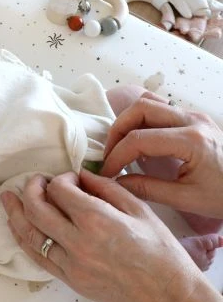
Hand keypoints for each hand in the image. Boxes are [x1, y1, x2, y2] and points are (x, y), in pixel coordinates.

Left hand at [1, 170, 201, 301]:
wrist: (169, 298)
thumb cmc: (161, 253)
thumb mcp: (139, 210)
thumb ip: (106, 189)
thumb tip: (81, 177)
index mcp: (97, 220)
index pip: (60, 190)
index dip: (60, 179)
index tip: (69, 180)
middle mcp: (78, 242)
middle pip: (37, 209)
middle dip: (30, 190)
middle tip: (32, 181)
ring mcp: (71, 264)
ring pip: (30, 235)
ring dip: (15, 214)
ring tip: (7, 200)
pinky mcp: (70, 280)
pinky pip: (38, 257)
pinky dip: (24, 240)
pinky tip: (18, 228)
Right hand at [101, 95, 222, 218]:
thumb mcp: (187, 198)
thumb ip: (148, 189)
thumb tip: (116, 183)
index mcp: (191, 141)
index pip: (139, 139)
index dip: (116, 155)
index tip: (107, 172)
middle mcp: (192, 120)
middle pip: (140, 109)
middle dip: (117, 131)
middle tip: (109, 155)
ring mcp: (194, 116)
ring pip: (149, 103)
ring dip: (128, 121)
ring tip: (120, 146)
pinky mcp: (194, 118)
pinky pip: (160, 108)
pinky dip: (142, 120)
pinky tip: (139, 141)